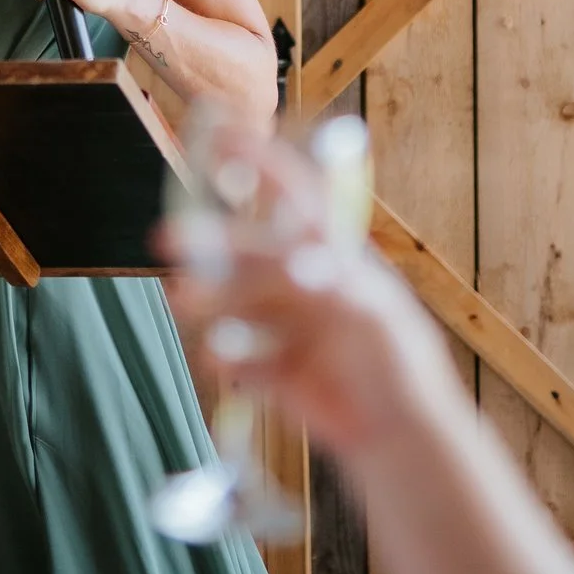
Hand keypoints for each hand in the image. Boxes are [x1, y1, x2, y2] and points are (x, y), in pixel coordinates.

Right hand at [161, 128, 453, 456]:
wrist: (402, 438)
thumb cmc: (404, 365)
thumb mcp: (377, 316)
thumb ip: (336, 287)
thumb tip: (298, 263)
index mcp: (332, 254)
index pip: (293, 196)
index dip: (259, 162)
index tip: (219, 135)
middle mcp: (302, 282)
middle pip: (250, 250)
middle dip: (211, 240)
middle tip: (169, 236)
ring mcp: (285, 325)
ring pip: (234, 300)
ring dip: (208, 295)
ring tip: (183, 300)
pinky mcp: (274, 370)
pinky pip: (239, 356)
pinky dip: (226, 355)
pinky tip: (219, 359)